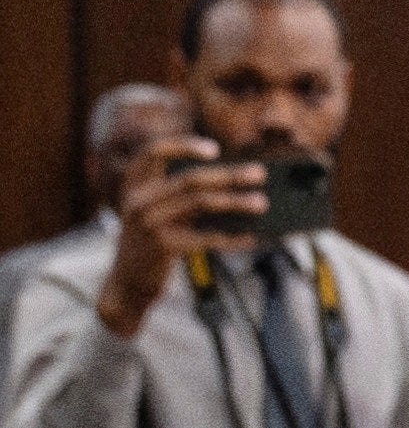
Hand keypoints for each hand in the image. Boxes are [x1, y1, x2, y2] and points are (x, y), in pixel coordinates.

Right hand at [99, 134, 264, 333]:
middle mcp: (138, 199)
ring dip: (236, 202)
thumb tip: (234, 185)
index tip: (215, 149)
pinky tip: (252, 238)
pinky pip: (206, 238)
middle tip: (260, 173)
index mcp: (135, 184)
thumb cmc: (151, 244)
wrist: (128, 282)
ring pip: (201, 203)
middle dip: (228, 174)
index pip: (153, 152)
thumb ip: (180, 196)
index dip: (183, 145)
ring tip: (262, 203)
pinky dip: (232, 238)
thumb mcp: (156, 213)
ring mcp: (149, 222)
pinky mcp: (162, 246)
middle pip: (190, 178)